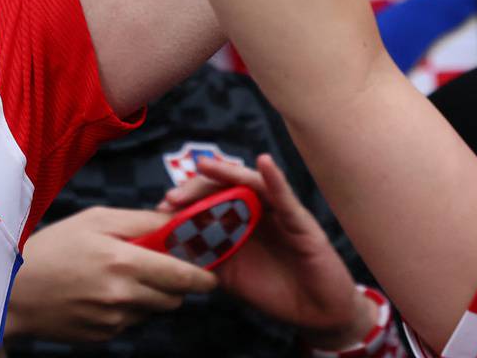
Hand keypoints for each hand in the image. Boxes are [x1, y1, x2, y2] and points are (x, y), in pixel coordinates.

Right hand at [6, 205, 216, 340]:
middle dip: (174, 284)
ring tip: (118, 277)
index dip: (202, 276)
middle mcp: (123, 295)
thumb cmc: (53, 246)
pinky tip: (98, 293)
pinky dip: (125, 309)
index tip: (210, 272)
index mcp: (123, 262)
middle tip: (157, 267)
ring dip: (148, 296)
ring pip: (153, 310)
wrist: (13, 288)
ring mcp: (114, 320)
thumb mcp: (95, 219)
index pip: (183, 276)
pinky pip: (130, 322)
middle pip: (174, 297)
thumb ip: (140, 221)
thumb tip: (176, 222)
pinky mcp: (104, 336)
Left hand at [159, 155, 369, 347]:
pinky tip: (264, 163)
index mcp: (236, 221)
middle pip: (223, 186)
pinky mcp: (300, 222)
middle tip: (172, 198)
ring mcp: (277, 213)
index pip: (207, 199)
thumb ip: (205, 257)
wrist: (315, 314)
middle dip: (196, 188)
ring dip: (226, 173)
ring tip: (205, 166)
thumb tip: (167, 247)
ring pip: (249, 183)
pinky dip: (274, 178)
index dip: (184, 199)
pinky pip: (285, 197)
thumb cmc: (274, 290)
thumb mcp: (230, 275)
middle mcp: (255, 211)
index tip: (161, 208)